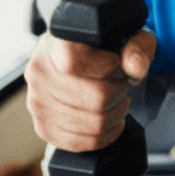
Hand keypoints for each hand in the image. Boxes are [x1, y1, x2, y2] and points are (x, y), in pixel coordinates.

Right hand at [24, 29, 156, 151]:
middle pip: (94, 98)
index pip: (75, 62)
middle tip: (123, 84)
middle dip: (120, 92)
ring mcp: (38, 102)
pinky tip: (112, 121)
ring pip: (91, 123)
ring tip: (118, 100)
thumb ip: (136, 46)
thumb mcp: (126, 33)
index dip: (107, 67)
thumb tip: (135, 69)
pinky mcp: (43, 126)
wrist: (75, 53)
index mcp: (56, 42)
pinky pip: (79, 142)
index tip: (117, 64)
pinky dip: (104, 136)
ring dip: (116, 114)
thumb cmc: (100, 44)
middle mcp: (40, 71)